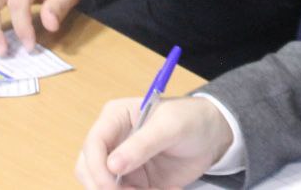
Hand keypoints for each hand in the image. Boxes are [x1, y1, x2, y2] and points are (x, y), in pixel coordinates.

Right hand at [75, 96, 233, 187]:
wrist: (212, 136)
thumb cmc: (191, 119)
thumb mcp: (171, 126)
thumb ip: (143, 144)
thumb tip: (112, 165)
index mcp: (115, 117)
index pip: (93, 144)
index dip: (96, 168)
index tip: (111, 186)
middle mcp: (112, 141)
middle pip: (88, 170)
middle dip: (104, 187)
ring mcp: (121, 163)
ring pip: (103, 187)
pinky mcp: (132, 181)